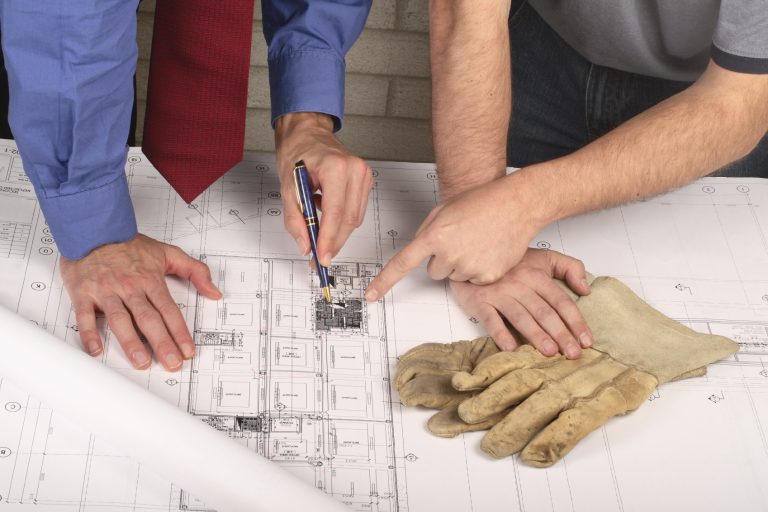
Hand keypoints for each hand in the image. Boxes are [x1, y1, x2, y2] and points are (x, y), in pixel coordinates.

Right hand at [60, 234, 221, 370]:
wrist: (94, 228)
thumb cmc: (129, 245)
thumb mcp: (168, 252)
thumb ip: (195, 271)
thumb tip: (215, 292)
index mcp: (150, 280)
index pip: (170, 310)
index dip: (180, 332)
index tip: (188, 351)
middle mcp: (130, 288)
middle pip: (149, 319)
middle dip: (162, 343)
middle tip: (171, 363)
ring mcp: (106, 292)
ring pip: (120, 320)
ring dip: (131, 342)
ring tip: (142, 362)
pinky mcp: (83, 293)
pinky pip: (85, 316)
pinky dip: (89, 334)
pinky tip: (97, 351)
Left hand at [275, 112, 372, 265]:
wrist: (307, 132)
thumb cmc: (297, 151)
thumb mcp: (287, 186)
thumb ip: (295, 218)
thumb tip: (305, 244)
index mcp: (336, 168)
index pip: (335, 213)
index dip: (329, 239)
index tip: (321, 256)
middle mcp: (355, 170)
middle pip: (349, 220)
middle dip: (334, 242)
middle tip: (320, 256)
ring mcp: (364, 175)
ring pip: (355, 218)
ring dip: (337, 231)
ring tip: (317, 224)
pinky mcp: (366, 180)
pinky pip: (356, 210)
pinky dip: (341, 218)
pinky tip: (326, 209)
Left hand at [365, 175, 544, 300]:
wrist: (517, 204)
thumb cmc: (482, 202)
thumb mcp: (445, 210)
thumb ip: (427, 231)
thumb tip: (418, 252)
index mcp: (435, 235)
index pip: (403, 263)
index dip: (385, 281)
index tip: (371, 295)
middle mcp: (450, 253)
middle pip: (433, 271)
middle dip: (443, 259)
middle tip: (461, 240)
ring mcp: (470, 267)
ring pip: (454, 276)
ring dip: (462, 264)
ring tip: (478, 242)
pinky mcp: (487, 276)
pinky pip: (473, 280)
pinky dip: (480, 269)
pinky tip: (489, 250)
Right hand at [449, 249, 592, 358]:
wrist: (471, 255)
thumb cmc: (510, 263)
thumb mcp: (543, 257)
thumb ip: (569, 267)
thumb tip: (586, 289)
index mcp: (537, 276)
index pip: (561, 301)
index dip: (575, 321)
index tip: (586, 340)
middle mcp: (519, 285)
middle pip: (544, 312)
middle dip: (561, 334)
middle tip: (573, 354)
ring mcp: (499, 294)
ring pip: (521, 317)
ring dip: (536, 335)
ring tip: (550, 352)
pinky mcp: (480, 302)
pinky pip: (491, 319)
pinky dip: (500, 334)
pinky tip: (511, 348)